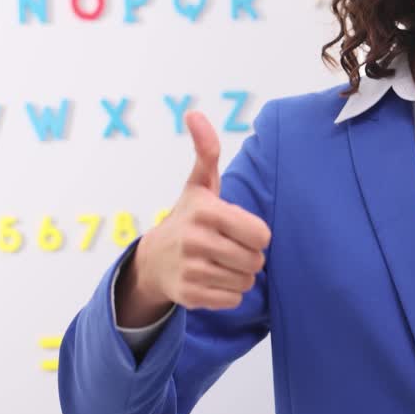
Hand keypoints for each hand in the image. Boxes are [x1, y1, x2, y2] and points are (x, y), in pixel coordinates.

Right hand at [116, 111, 271, 326]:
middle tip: (229, 248)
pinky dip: (228, 293)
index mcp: (206, 212)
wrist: (152, 260)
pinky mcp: (190, 295)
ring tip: (220, 263)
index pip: (261, 234)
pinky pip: (233, 300)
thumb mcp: (199, 184)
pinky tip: (212, 279)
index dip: (256, 234)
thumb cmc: (187, 218)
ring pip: (246, 281)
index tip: (238, 229)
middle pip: (256, 260)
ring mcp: (191, 270)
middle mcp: (196, 241)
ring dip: (240, 275)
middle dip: (249, 256)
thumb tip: (194, 113)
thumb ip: (206, 151)